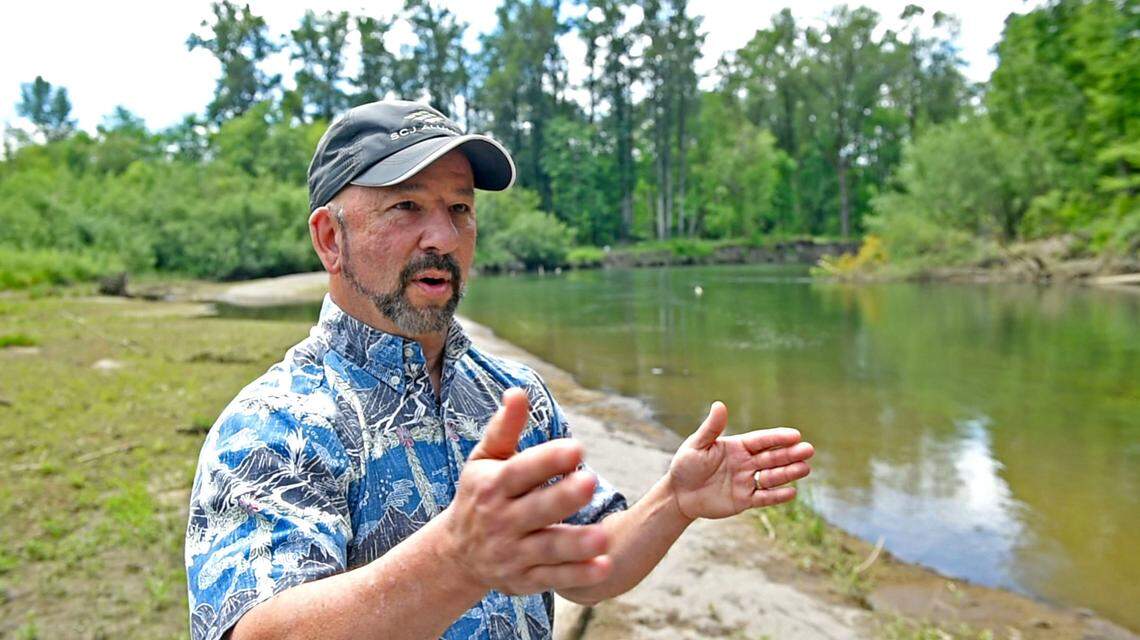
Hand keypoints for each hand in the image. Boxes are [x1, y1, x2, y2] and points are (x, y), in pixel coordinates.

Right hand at [439, 388, 612, 595]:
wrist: (456, 554)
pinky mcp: (524, 579)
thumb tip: (517, 392)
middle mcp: (501, 520)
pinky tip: (604, 567)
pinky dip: (578, 576)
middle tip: (592, 482)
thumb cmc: (480, 494)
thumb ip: (504, 428)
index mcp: (493, 486)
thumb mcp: (485, 459)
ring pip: (547, 548)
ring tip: (602, 536)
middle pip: (535, 510)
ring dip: (574, 544)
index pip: (521, 471)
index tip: (577, 448)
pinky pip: (554, 578)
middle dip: (562, 498)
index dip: (547, 460)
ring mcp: (513, 552)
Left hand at [668, 402, 813, 520]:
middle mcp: (746, 463)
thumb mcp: (697, 445)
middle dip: (790, 454)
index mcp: (737, 446)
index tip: (795, 435)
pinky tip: (792, 491)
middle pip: (772, 457)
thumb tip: (719, 404)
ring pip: (772, 476)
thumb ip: (711, 428)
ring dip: (788, 473)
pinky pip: (764, 497)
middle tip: (808, 450)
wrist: (679, 494)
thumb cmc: (686, 465)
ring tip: (805, 468)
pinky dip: (777, 496)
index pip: (761, 440)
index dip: (778, 438)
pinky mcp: (744, 500)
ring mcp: (747, 481)